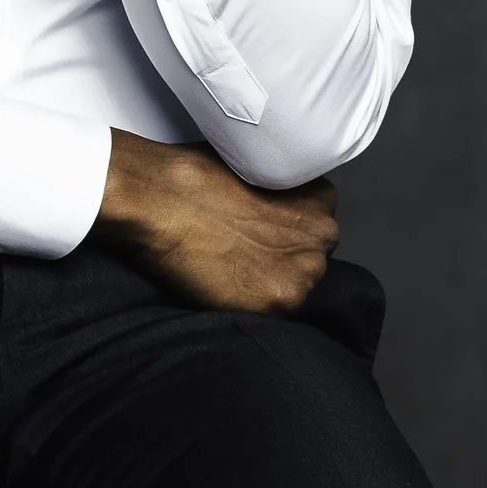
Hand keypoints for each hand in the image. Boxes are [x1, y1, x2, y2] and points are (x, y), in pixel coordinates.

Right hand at [93, 130, 338, 315]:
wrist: (163, 198)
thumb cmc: (196, 177)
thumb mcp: (253, 172)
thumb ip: (276, 198)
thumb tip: (268, 214)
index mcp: (322, 201)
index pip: (316, 229)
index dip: (287, 236)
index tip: (263, 237)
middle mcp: (323, 237)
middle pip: (310, 262)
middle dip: (283, 262)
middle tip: (244, 256)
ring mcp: (305, 272)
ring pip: (295, 291)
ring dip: (269, 287)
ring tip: (233, 274)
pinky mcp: (279, 302)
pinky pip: (273, 315)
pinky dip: (252, 306)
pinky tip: (227, 289)